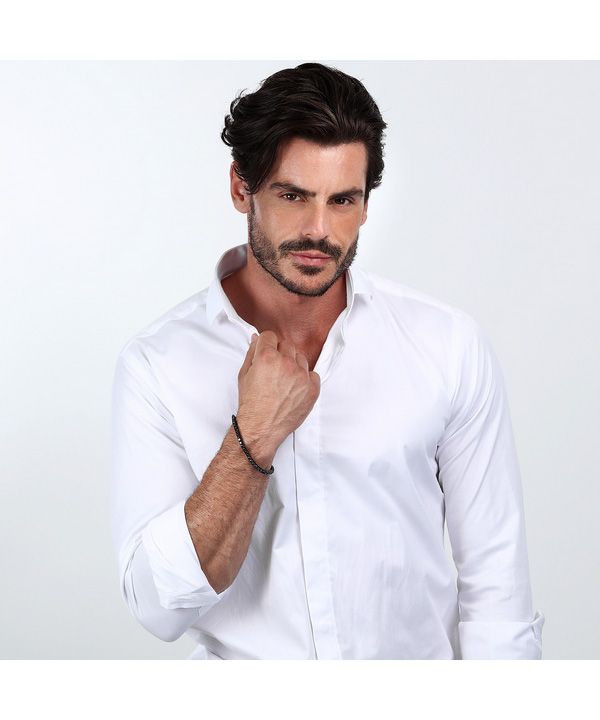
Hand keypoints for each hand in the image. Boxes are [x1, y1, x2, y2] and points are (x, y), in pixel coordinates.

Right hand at [236, 330, 320, 455]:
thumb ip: (251, 353)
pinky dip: (305, 379)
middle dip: (280, 353)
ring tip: (284, 379)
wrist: (261, 427)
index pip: (270, 336)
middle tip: (274, 368)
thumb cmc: (251, 403)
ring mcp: (301, 376)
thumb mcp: (244, 375)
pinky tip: (295, 387)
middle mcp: (286, 363)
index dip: (266, 344)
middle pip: (287, 345)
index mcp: (267, 357)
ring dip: (293, 364)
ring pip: (301, 357)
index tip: (266, 351)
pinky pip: (313, 374)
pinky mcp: (312, 389)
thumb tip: (256, 339)